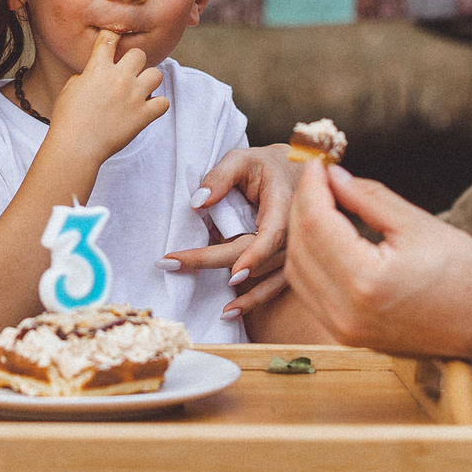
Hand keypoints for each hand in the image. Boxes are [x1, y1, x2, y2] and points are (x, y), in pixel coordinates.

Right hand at [47, 29, 168, 171]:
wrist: (76, 147)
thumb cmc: (67, 120)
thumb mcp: (69, 89)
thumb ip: (86, 76)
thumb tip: (94, 75)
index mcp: (98, 68)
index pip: (109, 38)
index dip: (112, 35)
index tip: (115, 39)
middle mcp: (119, 78)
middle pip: (139, 53)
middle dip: (134, 62)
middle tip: (129, 73)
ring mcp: (133, 96)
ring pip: (156, 74)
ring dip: (149, 81)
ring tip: (140, 91)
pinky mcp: (143, 116)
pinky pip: (163, 102)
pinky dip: (157, 105)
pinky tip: (147, 109)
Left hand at [164, 143, 295, 316]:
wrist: (301, 174)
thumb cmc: (268, 166)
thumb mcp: (243, 159)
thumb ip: (221, 176)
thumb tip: (198, 203)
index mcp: (285, 204)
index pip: (272, 235)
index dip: (254, 256)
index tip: (230, 272)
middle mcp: (295, 232)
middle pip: (254, 258)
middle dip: (211, 261)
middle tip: (169, 262)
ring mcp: (295, 251)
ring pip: (263, 277)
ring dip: (233, 289)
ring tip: (192, 285)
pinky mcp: (289, 262)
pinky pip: (274, 287)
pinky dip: (253, 301)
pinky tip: (229, 312)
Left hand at [285, 163, 471, 359]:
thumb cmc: (466, 275)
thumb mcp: (418, 225)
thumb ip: (369, 198)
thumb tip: (333, 176)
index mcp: (366, 282)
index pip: (316, 223)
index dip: (312, 187)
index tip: (318, 163)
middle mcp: (347, 312)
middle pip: (300, 247)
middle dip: (304, 206)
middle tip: (319, 178)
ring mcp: (344, 329)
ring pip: (297, 272)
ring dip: (302, 233)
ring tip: (323, 203)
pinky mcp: (347, 335)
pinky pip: (310, 292)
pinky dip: (310, 260)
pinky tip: (326, 236)